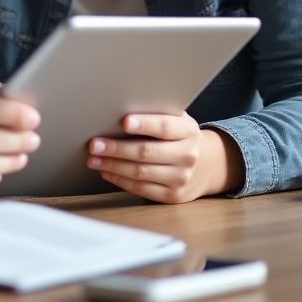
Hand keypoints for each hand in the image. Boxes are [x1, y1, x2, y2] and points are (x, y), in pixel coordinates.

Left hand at [87, 114, 242, 203]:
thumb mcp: (177, 120)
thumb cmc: (180, 135)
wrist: (208, 164)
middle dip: (117, 148)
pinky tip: (107, 171)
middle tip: (95, 144)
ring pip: (141, 173)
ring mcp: (181, 178)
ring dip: (113, 166)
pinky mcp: (173, 195)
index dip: (144, 124)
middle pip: (147, 152)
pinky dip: (121, 180)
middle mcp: (187, 155)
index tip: (123, 121)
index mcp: (188, 131)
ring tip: (93, 159)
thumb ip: (156, 113)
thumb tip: (120, 105)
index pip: (164, 127)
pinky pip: (142, 189)